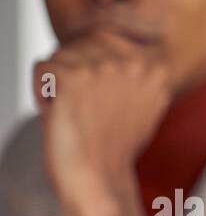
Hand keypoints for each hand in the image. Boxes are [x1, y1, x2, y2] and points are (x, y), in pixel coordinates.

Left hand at [32, 32, 172, 215]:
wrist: (98, 177)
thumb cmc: (115, 146)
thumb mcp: (146, 104)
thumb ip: (138, 70)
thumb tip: (121, 40)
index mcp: (156, 67)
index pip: (110, 37)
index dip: (97, 68)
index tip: (105, 100)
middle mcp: (132, 63)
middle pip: (84, 42)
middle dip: (78, 72)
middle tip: (90, 108)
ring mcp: (101, 68)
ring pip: (61, 55)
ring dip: (60, 82)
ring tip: (77, 111)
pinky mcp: (70, 77)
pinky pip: (40, 68)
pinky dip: (41, 92)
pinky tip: (60, 113)